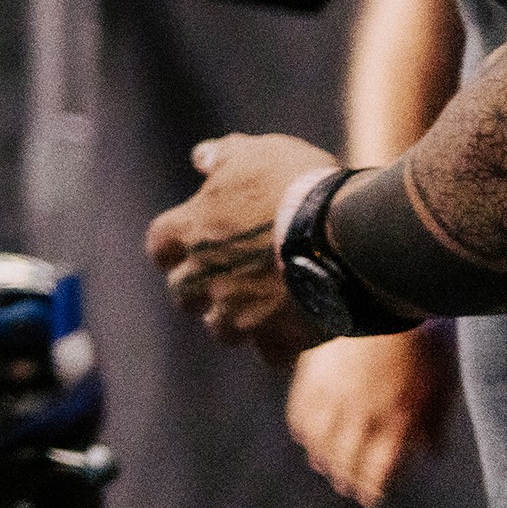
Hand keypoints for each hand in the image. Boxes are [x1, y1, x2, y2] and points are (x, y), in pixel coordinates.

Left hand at [147, 131, 340, 363]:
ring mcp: (240, 311)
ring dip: (234, 320)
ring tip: (256, 310)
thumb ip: (225, 155)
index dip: (173, 248)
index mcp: (192, 229)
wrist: (345, 233)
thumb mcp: (258, 153)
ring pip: (221, 329)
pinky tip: (292, 334)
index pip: (160, 246)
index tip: (186, 247)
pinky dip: (278, 346)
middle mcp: (206, 275)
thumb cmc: (296, 185)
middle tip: (222, 280)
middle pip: (184, 294)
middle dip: (199, 289)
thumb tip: (201, 157)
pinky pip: (270, 353)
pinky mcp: (278, 337)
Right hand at [285, 324, 451, 507]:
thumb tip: (431, 454)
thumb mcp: (441, 384)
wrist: (375, 300)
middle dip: (346, 480)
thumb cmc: (417, 344)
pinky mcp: (308, 380)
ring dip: (321, 461)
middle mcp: (358, 418)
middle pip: (345, 461)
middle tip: (346, 489)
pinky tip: (305, 438)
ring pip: (318, 444)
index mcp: (394, 422)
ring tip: (323, 468)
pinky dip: (301, 432)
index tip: (373, 498)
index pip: (378, 470)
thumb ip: (435, 422)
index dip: (374, 489)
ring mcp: (330, 399)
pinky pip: (299, 415)